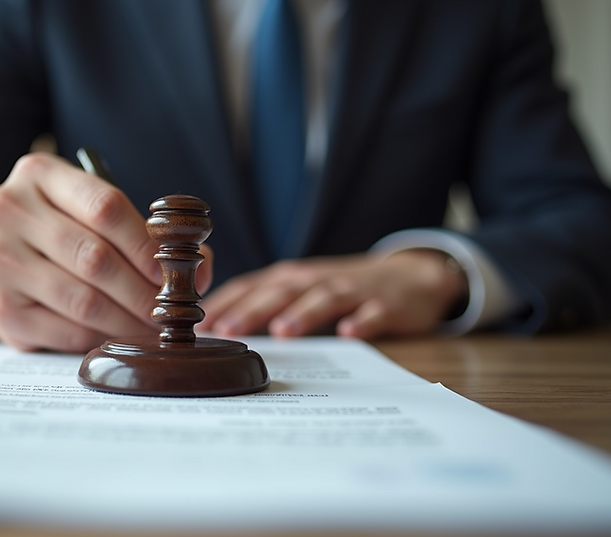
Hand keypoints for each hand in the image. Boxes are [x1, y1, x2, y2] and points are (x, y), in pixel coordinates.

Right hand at [0, 152, 212, 351]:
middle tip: (171, 312)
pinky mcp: (0, 308)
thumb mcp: (98, 213)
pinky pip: (65, 330)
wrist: (8, 256)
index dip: (145, 243)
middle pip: (94, 257)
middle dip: (143, 291)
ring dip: (128, 320)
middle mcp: (9, 211)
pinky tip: (120, 337)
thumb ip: (149, 235)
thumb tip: (200, 273)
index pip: (104, 206)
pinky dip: (101, 338)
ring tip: (154, 329)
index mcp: (39, 173)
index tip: (173, 272)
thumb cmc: (68, 228)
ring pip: (82, 300)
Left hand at [199, 250, 465, 339]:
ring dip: (303, 313)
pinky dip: (362, 321)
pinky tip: (350, 333)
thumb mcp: (301, 291)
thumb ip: (262, 305)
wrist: (413, 276)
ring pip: (324, 298)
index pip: (251, 285)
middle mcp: (316, 279)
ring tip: (282, 331)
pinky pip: (373, 312)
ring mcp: (353, 290)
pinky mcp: (386, 304)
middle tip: (227, 330)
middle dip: (252, 309)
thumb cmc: (343, 288)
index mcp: (292, 278)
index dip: (224, 302)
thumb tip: (213, 330)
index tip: (197, 323)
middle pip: (281, 292)